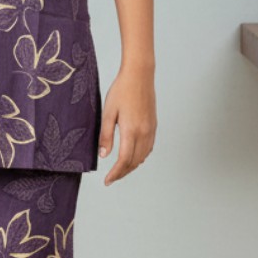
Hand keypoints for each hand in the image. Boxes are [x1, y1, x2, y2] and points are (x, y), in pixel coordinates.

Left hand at [97, 65, 156, 184]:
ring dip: (132, 166)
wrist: (139, 75)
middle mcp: (144, 133)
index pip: (124, 160)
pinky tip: (133, 156)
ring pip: (143, 157)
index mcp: (131, 131)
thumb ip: (106, 135)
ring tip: (120, 170)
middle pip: (134, 162)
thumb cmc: (121, 91)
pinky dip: (140, 157)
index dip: (115, 173)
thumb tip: (104, 155)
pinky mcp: (153, 125)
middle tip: (111, 178)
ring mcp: (151, 130)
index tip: (107, 181)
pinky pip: (148, 148)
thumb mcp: (108, 112)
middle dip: (122, 173)